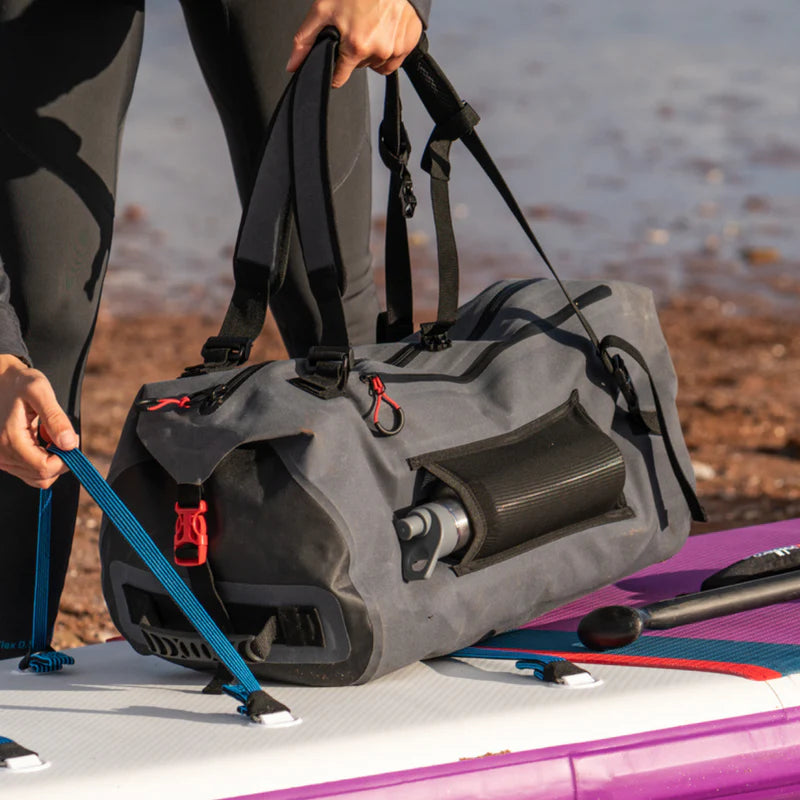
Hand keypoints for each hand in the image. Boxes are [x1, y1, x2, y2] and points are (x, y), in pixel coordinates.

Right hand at [0, 354, 78, 487]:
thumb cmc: (18, 383)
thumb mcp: (40, 391)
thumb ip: (56, 419)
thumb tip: (69, 445)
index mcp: (10, 440)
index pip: (44, 469)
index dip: (65, 460)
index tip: (71, 439)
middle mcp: (1, 455)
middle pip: (41, 477)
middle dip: (59, 460)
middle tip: (61, 434)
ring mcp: (0, 459)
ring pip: (36, 477)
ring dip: (50, 459)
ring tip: (48, 434)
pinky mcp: (3, 458)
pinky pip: (28, 470)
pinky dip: (40, 459)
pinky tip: (40, 439)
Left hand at [287, 0, 423, 87]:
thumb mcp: (323, 9)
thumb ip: (306, 40)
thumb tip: (293, 64)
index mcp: (356, 46)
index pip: (339, 77)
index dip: (334, 69)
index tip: (335, 60)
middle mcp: (377, 51)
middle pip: (357, 67)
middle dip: (353, 52)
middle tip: (354, 28)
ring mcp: (395, 50)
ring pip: (376, 64)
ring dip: (370, 51)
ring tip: (369, 26)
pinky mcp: (408, 44)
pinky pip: (393, 59)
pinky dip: (387, 48)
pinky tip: (383, 30)